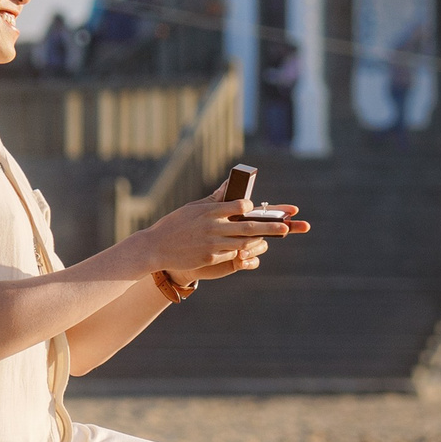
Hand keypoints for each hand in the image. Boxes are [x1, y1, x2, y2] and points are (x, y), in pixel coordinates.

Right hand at [135, 179, 307, 284]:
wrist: (155, 247)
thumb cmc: (175, 224)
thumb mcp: (193, 207)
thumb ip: (214, 199)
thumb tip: (229, 183)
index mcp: (209, 211)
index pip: (238, 205)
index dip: (250, 207)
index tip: (254, 207)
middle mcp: (212, 227)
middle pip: (247, 227)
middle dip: (269, 227)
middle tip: (285, 228)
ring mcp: (211, 244)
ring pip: (242, 243)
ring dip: (256, 241)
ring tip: (269, 239)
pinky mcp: (209, 259)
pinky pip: (230, 254)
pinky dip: (238, 251)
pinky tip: (244, 250)